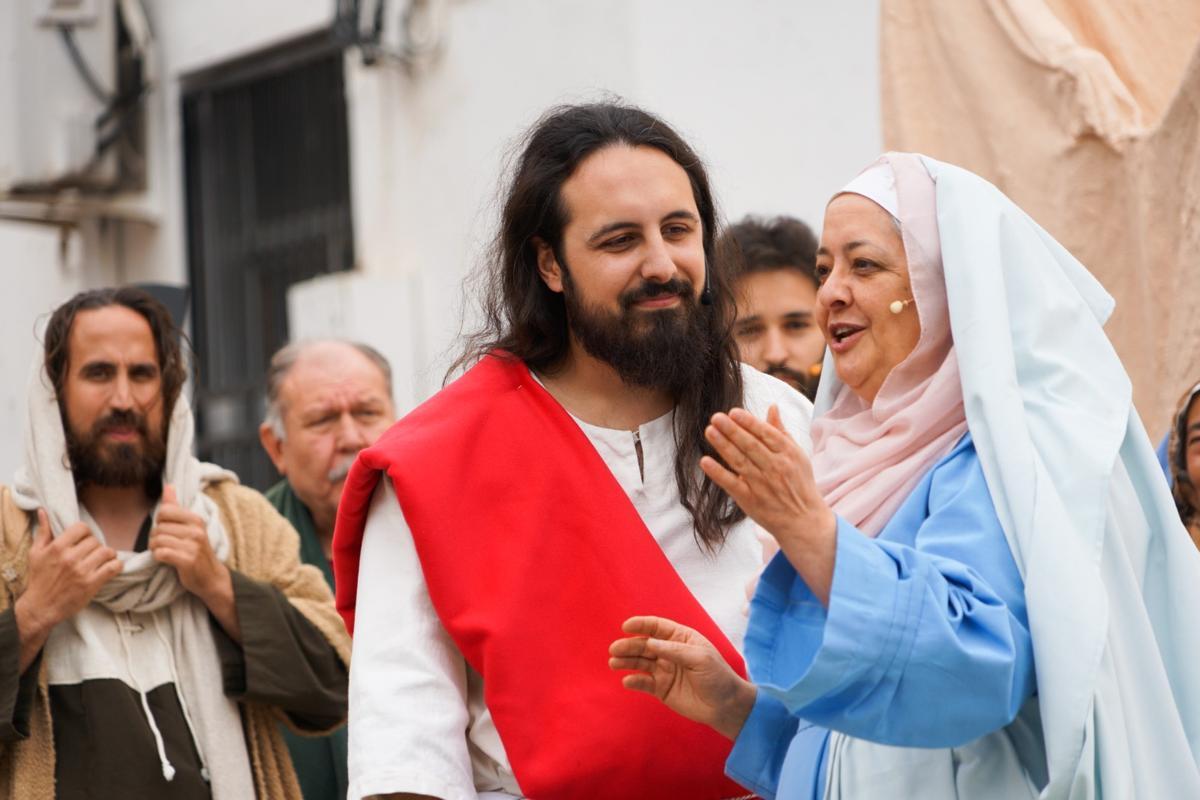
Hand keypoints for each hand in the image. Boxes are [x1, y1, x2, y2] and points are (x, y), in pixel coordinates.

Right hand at [13, 509, 121, 670]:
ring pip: (107, 552)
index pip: (82, 528)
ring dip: (108, 555)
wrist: (40, 607)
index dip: (85, 533)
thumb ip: (43, 532)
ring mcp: (82, 571)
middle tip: (91, 554)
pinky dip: (116, 566)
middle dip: (95, 546)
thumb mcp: (36, 553)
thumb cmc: (39, 579)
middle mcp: (70, 558)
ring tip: (102, 560)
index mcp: (57, 547)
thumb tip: (43, 512)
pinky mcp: (92, 584)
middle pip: (95, 541)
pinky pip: (113, 567)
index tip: (83, 541)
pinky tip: (111, 567)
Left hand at [150, 485, 239, 639]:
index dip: (159, 522)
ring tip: (163, 553)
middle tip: (163, 545)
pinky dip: (158, 557)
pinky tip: (165, 560)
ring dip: (155, 549)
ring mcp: (193, 545)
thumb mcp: (190, 527)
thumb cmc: (196, 551)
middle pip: (159, 527)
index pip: (165, 511)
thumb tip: (169, 486)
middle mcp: (196, 530)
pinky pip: (161, 553)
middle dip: (155, 538)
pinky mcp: (188, 560)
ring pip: (158, 540)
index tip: (166, 531)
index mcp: (196, 519)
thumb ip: (176, 506)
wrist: (211, 578)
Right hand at [608, 616, 755, 739]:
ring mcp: (664, 670)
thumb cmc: (717, 677)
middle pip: (645, 645)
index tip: (626, 627)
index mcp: (681, 639)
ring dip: (627, 661)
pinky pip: (644, 682)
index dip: (641, 625)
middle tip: (614, 649)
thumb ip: (673, 650)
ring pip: (641, 662)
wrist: (725, 707)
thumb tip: (649, 643)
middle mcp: (670, 652)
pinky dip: (634, 681)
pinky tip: (628, 681)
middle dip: (629, 645)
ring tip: (614, 662)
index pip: (657, 627)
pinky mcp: (661, 688)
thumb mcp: (699, 658)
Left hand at [701, 406, 836, 603]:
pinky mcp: (750, 500)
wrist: (803, 521)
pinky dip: (718, 473)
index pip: (766, 433)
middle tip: (716, 417)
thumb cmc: (799, 484)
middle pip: (750, 445)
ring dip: (723, 446)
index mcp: (787, 454)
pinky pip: (732, 484)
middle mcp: (775, 467)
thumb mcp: (797, 455)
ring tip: (710, 431)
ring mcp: (762, 484)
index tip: (733, 412)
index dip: (748, 422)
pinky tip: (705, 462)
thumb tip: (772, 407)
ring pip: (739, 461)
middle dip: (732, 430)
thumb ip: (781, 431)